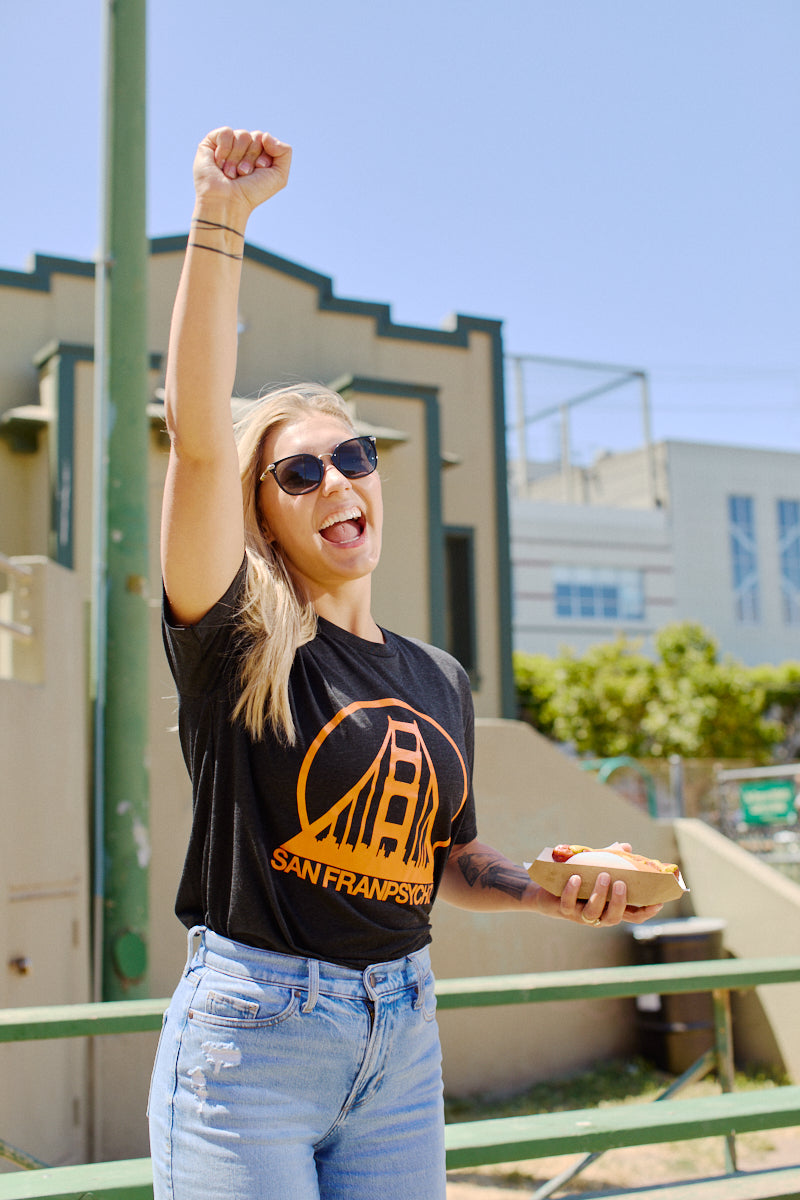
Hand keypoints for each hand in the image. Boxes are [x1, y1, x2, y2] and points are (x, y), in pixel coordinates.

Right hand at [193, 127, 291, 216]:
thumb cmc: (251, 192)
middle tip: (243, 174)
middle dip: (252, 157)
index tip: (259, 171)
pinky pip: (226, 132)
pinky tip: (220, 163)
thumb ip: (285, 152)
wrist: (228, 201)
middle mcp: (242, 148)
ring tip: (231, 174)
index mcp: (258, 154)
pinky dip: (226, 149)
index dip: (265, 156)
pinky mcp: (211, 143)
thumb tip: (266, 135)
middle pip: (256, 136)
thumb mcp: (279, 176)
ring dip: (238, 158)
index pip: (266, 139)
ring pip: (242, 135)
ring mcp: (227, 145)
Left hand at [536, 871, 662, 927]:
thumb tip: (626, 847)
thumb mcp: (596, 867)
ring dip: (599, 895)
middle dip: (619, 902)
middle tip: (620, 883)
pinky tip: (575, 877)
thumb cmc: (579, 877)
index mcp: (611, 907)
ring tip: (603, 875)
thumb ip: (612, 859)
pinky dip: (572, 891)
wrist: (548, 887)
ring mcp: (581, 915)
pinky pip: (569, 904)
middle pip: (614, 917)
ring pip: (593, 913)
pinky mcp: (564, 910)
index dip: (647, 911)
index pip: (634, 915)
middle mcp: (599, 915)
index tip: (658, 901)